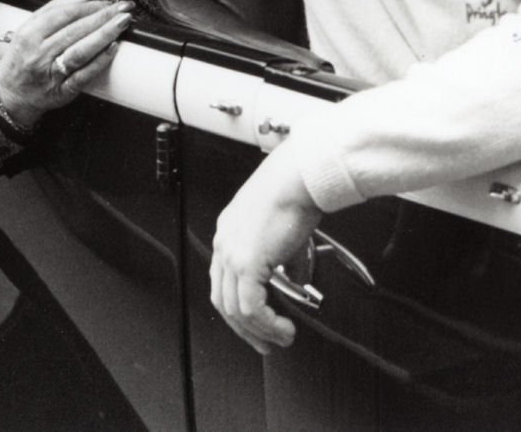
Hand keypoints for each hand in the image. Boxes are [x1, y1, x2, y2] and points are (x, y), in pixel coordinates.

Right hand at [0, 0, 134, 124]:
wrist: (11, 94)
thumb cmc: (23, 58)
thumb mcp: (27, 30)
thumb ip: (52, 11)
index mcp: (29, 35)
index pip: (63, 14)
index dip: (89, 6)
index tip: (107, 1)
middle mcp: (39, 53)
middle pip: (75, 30)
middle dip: (103, 16)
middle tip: (124, 7)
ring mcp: (51, 73)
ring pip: (80, 51)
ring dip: (105, 34)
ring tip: (123, 22)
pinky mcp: (62, 91)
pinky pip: (83, 76)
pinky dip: (99, 62)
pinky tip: (113, 48)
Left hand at [210, 144, 321, 353]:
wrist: (297, 177)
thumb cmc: (293, 190)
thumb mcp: (285, 230)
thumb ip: (286, 257)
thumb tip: (296, 278)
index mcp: (228, 233)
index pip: (224, 282)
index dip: (239, 308)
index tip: (256, 324)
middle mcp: (224, 244)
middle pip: (223, 301)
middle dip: (245, 329)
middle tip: (265, 343)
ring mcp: (231, 254)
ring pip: (235, 310)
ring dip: (260, 331)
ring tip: (282, 338)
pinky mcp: (246, 263)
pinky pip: (250, 308)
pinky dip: (266, 324)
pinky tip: (282, 327)